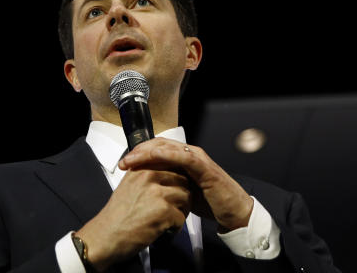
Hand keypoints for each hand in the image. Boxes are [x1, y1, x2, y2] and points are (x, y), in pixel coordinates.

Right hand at [75, 167, 190, 271]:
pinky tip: (164, 232)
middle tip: (175, 208)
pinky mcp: (163, 212)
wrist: (104, 236)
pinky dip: (175, 228)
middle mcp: (150, 177)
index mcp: (142, 168)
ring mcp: (157, 193)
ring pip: (186, 198)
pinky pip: (181, 218)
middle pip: (183, 180)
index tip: (174, 190)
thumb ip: (147, 176)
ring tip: (170, 221)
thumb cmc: (116, 216)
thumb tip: (169, 174)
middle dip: (183, 195)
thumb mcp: (129, 185)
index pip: (172, 164)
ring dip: (182, 211)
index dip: (178, 179)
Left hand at [119, 138, 253, 231]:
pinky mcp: (204, 166)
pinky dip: (167, 155)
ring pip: (168, 148)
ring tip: (131, 160)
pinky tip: (153, 157)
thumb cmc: (209, 202)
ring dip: (147, 152)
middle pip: (159, 144)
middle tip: (123, 162)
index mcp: (183, 158)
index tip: (124, 163)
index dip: (140, 153)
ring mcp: (197, 158)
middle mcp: (189, 153)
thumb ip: (168, 184)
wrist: (233, 211)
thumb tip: (147, 187)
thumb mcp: (183, 192)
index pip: (158, 149)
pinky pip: (183, 157)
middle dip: (139, 151)